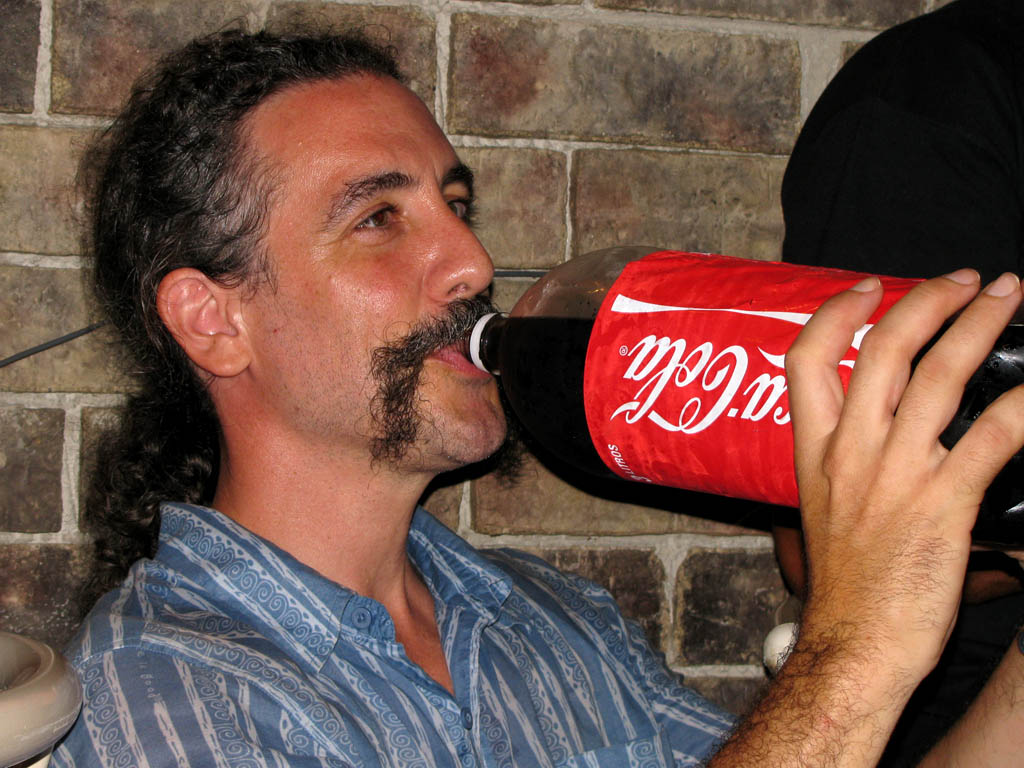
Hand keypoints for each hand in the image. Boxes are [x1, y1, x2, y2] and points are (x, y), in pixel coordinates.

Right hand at [786, 271, 1023, 688]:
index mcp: (816, 450)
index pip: (806, 360)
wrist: (855, 645)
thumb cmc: (846, 584)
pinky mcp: (944, 504)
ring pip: (939, 376)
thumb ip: (846, 461)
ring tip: (1008, 297)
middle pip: (885, 350)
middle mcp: (852, 451)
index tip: (865, 288)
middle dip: (929, 300)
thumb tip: (881, 430)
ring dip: (979, 326)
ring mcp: (896, 474)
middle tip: (968, 281)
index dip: (836, 313)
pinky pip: (991, 437)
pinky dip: (1022, 405)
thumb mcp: (825, 508)